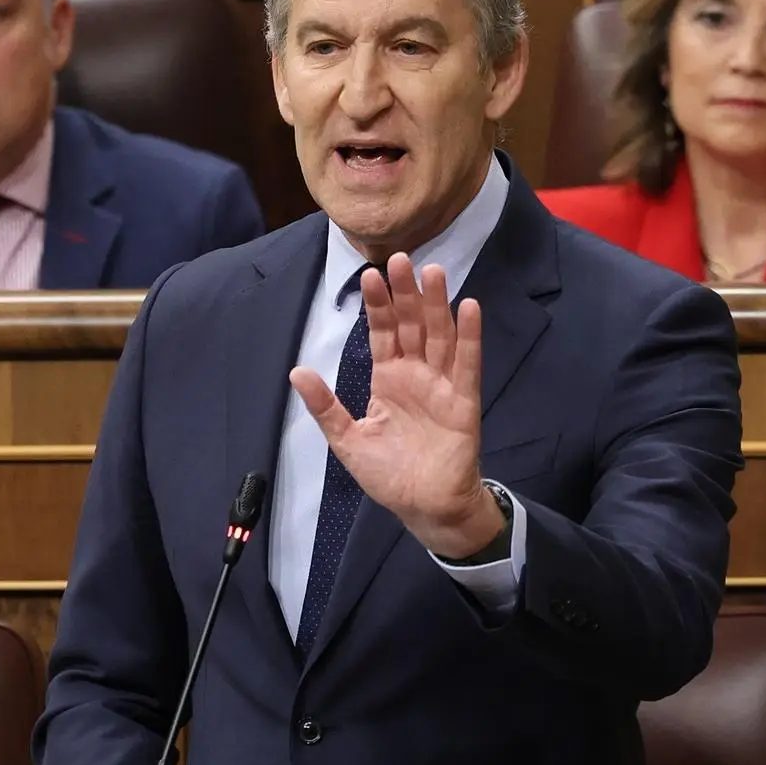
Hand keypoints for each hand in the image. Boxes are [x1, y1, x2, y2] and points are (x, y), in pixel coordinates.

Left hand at [289, 252, 504, 556]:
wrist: (424, 507)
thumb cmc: (389, 474)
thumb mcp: (348, 440)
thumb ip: (325, 406)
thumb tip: (296, 371)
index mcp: (388, 380)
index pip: (383, 333)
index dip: (378, 305)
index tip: (371, 274)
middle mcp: (416, 375)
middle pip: (412, 325)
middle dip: (406, 293)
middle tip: (402, 257)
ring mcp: (441, 386)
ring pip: (440, 336)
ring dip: (437, 304)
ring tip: (433, 272)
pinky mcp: (463, 401)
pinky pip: (467, 364)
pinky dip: (469, 336)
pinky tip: (469, 307)